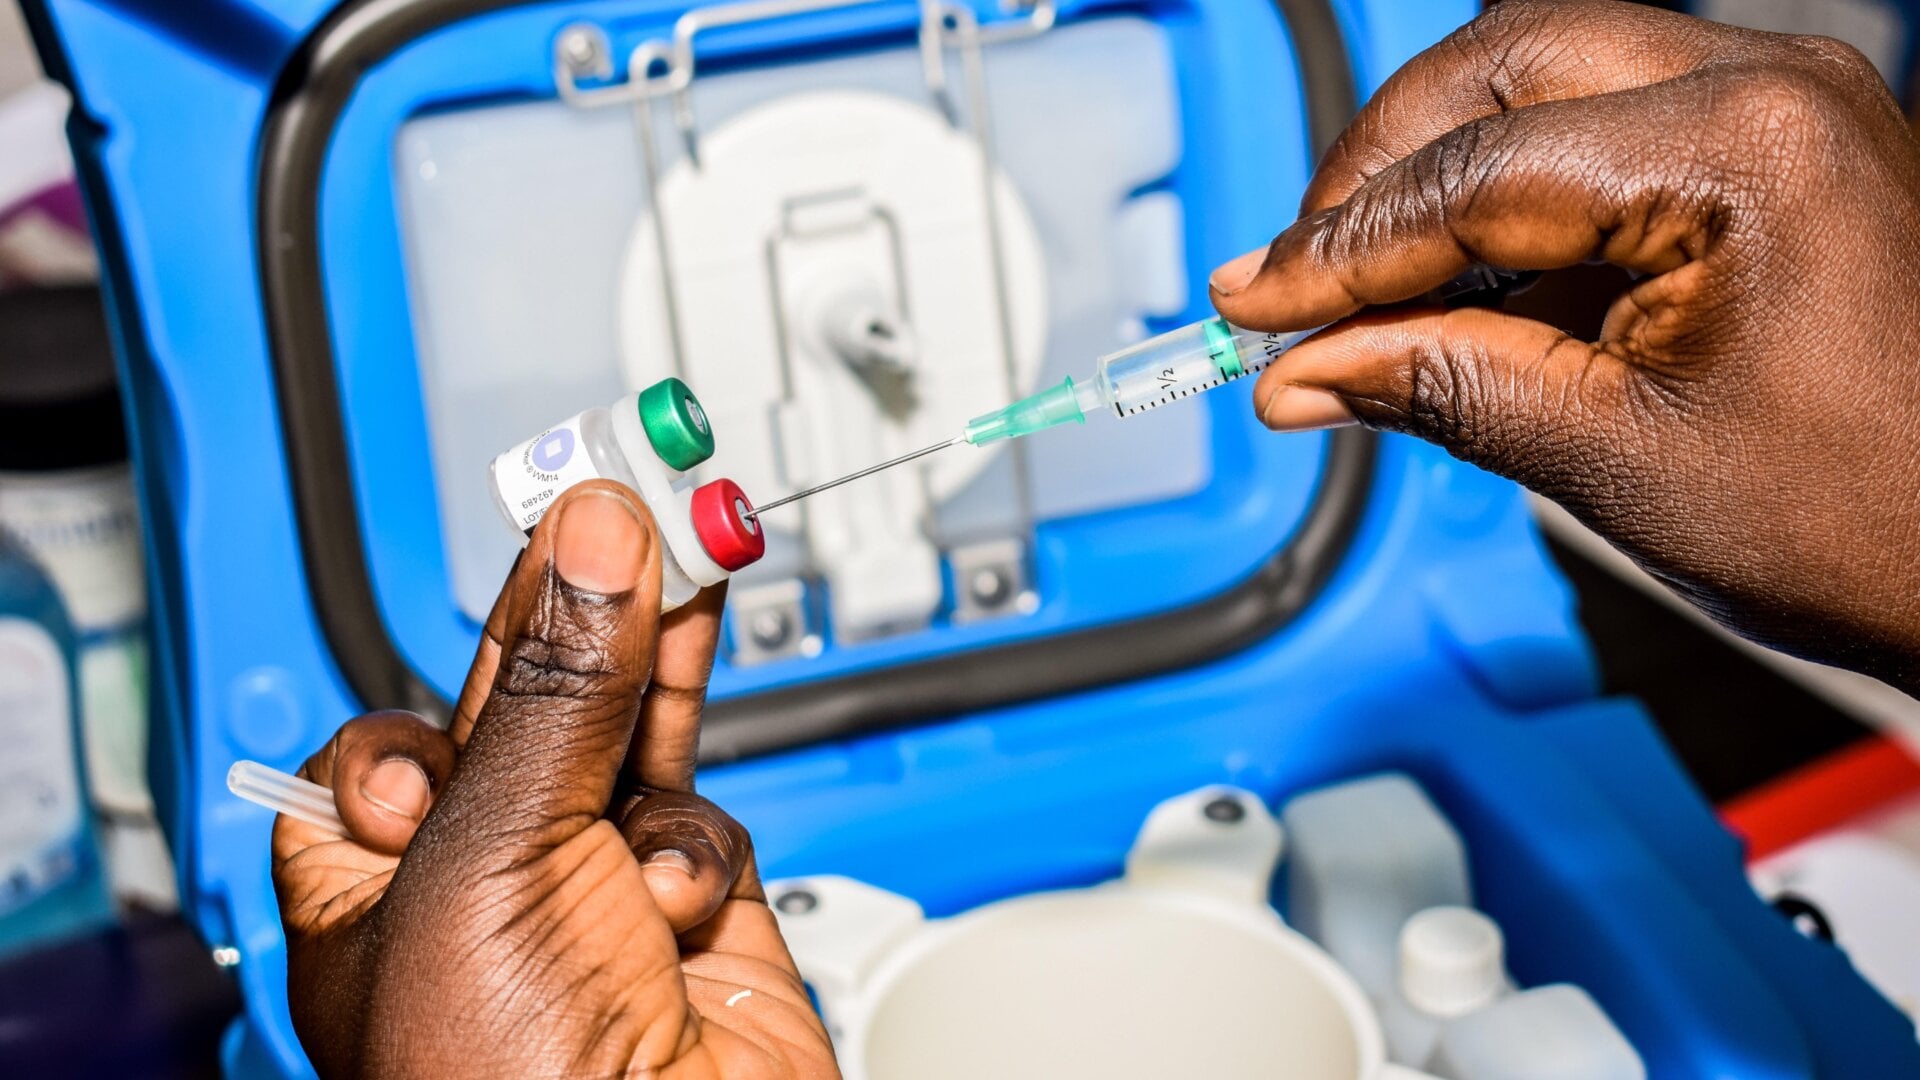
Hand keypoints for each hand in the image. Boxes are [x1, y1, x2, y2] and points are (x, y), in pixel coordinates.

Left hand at [270, 481, 836, 1078]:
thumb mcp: (494, 862)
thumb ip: (558, 696)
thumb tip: (593, 546)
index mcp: (372, 888)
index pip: (406, 724)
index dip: (461, 654)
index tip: (537, 549)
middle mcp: (477, 889)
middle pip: (531, 710)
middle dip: (581, 615)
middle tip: (632, 501)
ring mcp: (591, 899)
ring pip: (627, 745)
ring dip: (660, 664)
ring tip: (692, 554)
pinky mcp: (693, 917)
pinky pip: (701, 824)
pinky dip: (700, 845)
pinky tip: (679, 885)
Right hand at [1211, 0, 1919, 689]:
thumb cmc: (1873, 521)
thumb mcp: (1611, 459)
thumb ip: (1437, 387)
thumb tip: (1303, 369)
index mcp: (1740, 148)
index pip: (1473, 174)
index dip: (1339, 249)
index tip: (1254, 303)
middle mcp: (1770, 88)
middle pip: (1497, 67)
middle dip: (1379, 171)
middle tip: (1301, 276)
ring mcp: (1784, 107)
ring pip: (1544, 79)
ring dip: (1440, 176)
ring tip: (1368, 292)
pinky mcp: (1780, 146)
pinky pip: (1607, 129)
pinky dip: (1513, 201)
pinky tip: (1462, 291)